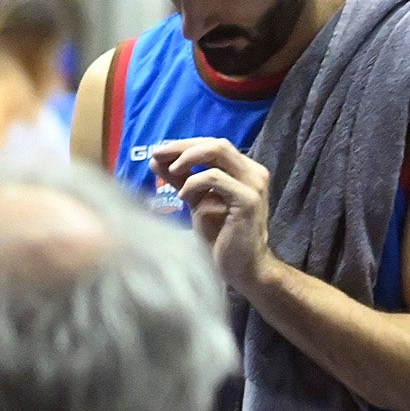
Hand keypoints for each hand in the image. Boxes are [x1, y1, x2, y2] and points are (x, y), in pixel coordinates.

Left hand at [152, 135, 272, 293]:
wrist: (242, 266)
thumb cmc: (221, 236)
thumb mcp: (197, 202)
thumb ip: (181, 180)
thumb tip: (157, 161)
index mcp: (243, 171)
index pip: (213, 145)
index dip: (185, 145)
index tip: (159, 151)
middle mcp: (253, 172)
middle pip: (216, 143)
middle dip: (183, 147)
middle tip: (158, 154)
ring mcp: (253, 185)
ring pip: (218, 152)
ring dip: (188, 159)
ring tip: (170, 172)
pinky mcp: (247, 200)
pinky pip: (216, 178)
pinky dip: (194, 182)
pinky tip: (182, 195)